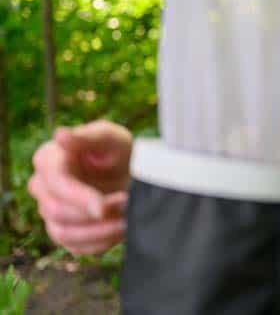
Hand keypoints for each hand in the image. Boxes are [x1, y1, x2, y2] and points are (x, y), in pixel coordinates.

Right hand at [27, 119, 132, 254]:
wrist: (132, 173)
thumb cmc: (118, 151)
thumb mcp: (111, 138)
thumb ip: (88, 137)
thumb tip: (60, 135)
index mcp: (48, 160)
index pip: (56, 183)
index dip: (79, 197)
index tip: (103, 207)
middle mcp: (43, 187)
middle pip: (57, 211)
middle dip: (96, 212)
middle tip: (127, 203)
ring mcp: (51, 212)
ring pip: (64, 234)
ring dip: (100, 231)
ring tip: (127, 219)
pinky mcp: (65, 232)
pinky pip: (78, 248)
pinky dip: (103, 242)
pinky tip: (121, 230)